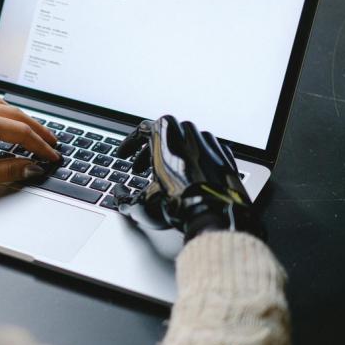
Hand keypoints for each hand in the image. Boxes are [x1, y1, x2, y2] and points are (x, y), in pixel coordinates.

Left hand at [0, 95, 59, 192]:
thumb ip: (2, 171)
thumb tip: (27, 168)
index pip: (21, 132)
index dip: (40, 147)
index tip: (52, 157)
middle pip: (17, 115)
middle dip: (38, 131)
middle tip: (53, 145)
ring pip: (3, 106)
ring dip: (22, 119)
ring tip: (35, 134)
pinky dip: (5, 113)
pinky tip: (6, 122)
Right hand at [113, 115, 257, 240]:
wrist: (216, 214)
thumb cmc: (180, 204)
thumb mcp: (141, 204)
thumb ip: (123, 198)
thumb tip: (119, 195)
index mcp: (166, 134)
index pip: (142, 130)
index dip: (129, 144)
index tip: (124, 155)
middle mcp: (189, 133)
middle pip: (164, 135)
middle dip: (149, 152)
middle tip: (140, 169)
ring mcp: (209, 143)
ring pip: (186, 142)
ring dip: (172, 156)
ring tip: (165, 175)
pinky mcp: (224, 156)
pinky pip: (205, 153)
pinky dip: (194, 163)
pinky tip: (189, 179)